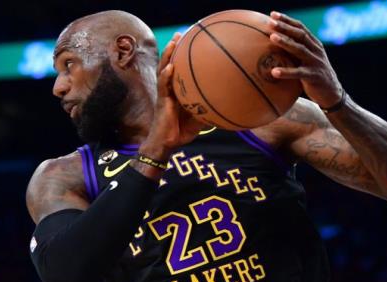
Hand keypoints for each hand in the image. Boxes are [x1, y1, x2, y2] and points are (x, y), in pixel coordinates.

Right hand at [141, 33, 205, 158]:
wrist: (167, 144)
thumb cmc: (180, 132)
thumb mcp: (199, 121)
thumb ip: (208, 112)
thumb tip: (225, 108)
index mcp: (177, 92)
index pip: (179, 71)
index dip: (183, 57)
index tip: (191, 43)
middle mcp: (169, 90)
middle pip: (170, 64)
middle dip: (174, 49)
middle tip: (181, 34)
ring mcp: (164, 94)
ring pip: (164, 70)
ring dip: (168, 55)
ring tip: (173, 42)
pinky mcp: (161, 101)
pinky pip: (163, 86)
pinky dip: (166, 76)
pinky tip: (170, 68)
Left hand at [268, 11, 342, 108]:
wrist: (331, 93)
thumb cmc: (314, 76)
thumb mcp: (307, 61)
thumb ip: (296, 54)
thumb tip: (274, 49)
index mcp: (314, 45)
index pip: (301, 28)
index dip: (287, 20)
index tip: (273, 15)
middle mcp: (316, 51)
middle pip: (300, 35)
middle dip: (285, 27)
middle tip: (270, 22)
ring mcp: (315, 63)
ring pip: (299, 50)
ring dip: (285, 43)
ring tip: (271, 38)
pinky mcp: (314, 76)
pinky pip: (298, 73)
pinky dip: (286, 72)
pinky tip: (274, 72)